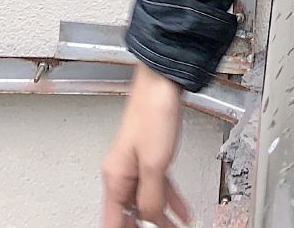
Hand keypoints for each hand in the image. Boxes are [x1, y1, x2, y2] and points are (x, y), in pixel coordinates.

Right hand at [101, 62, 190, 226]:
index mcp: (115, 176)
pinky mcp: (151, 154)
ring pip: (146, 199)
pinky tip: (180, 209)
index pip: (113, 221)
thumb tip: (151, 218)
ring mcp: (136, 163)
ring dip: (161, 217)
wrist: (162, 80)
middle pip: (129, 213)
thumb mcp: (154, 163)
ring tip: (175, 227)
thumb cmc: (153, 111)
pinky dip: (169, 199)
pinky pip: (158, 184)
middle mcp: (122, 171)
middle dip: (143, 227)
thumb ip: (151, 196)